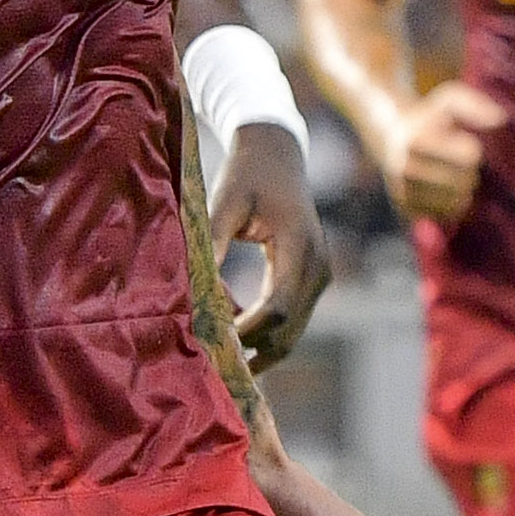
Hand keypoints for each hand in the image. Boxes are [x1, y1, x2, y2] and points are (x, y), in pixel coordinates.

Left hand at [208, 124, 332, 368]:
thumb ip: (211, 244)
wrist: (278, 154)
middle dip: (251, 349)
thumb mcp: (224, 203)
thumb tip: (194, 292)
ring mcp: (320, 276)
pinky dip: (266, 333)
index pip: (277, 308)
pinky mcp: (313, 280)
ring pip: (292, 333)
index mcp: (299, 246)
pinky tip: (233, 335)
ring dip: (258, 347)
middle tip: (211, 360)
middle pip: (288, 331)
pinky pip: (292, 319)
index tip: (211, 337)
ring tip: (219, 354)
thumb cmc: (247, 175)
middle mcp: (318, 266)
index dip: (245, 332)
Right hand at [374, 80, 505, 223]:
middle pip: (464, 181)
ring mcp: (403, 190)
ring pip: (457, 201)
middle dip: (470, 172)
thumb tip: (500, 119)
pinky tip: (446, 189)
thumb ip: (475, 104)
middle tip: (460, 162)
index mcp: (418, 139)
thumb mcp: (449, 99)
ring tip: (454, 175)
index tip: (466, 143)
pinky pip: (445, 215)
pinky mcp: (405, 208)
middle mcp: (407, 167)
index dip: (474, 149)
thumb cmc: (429, 117)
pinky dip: (453, 205)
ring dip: (464, 190)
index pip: (469, 155)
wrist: (390, 138)